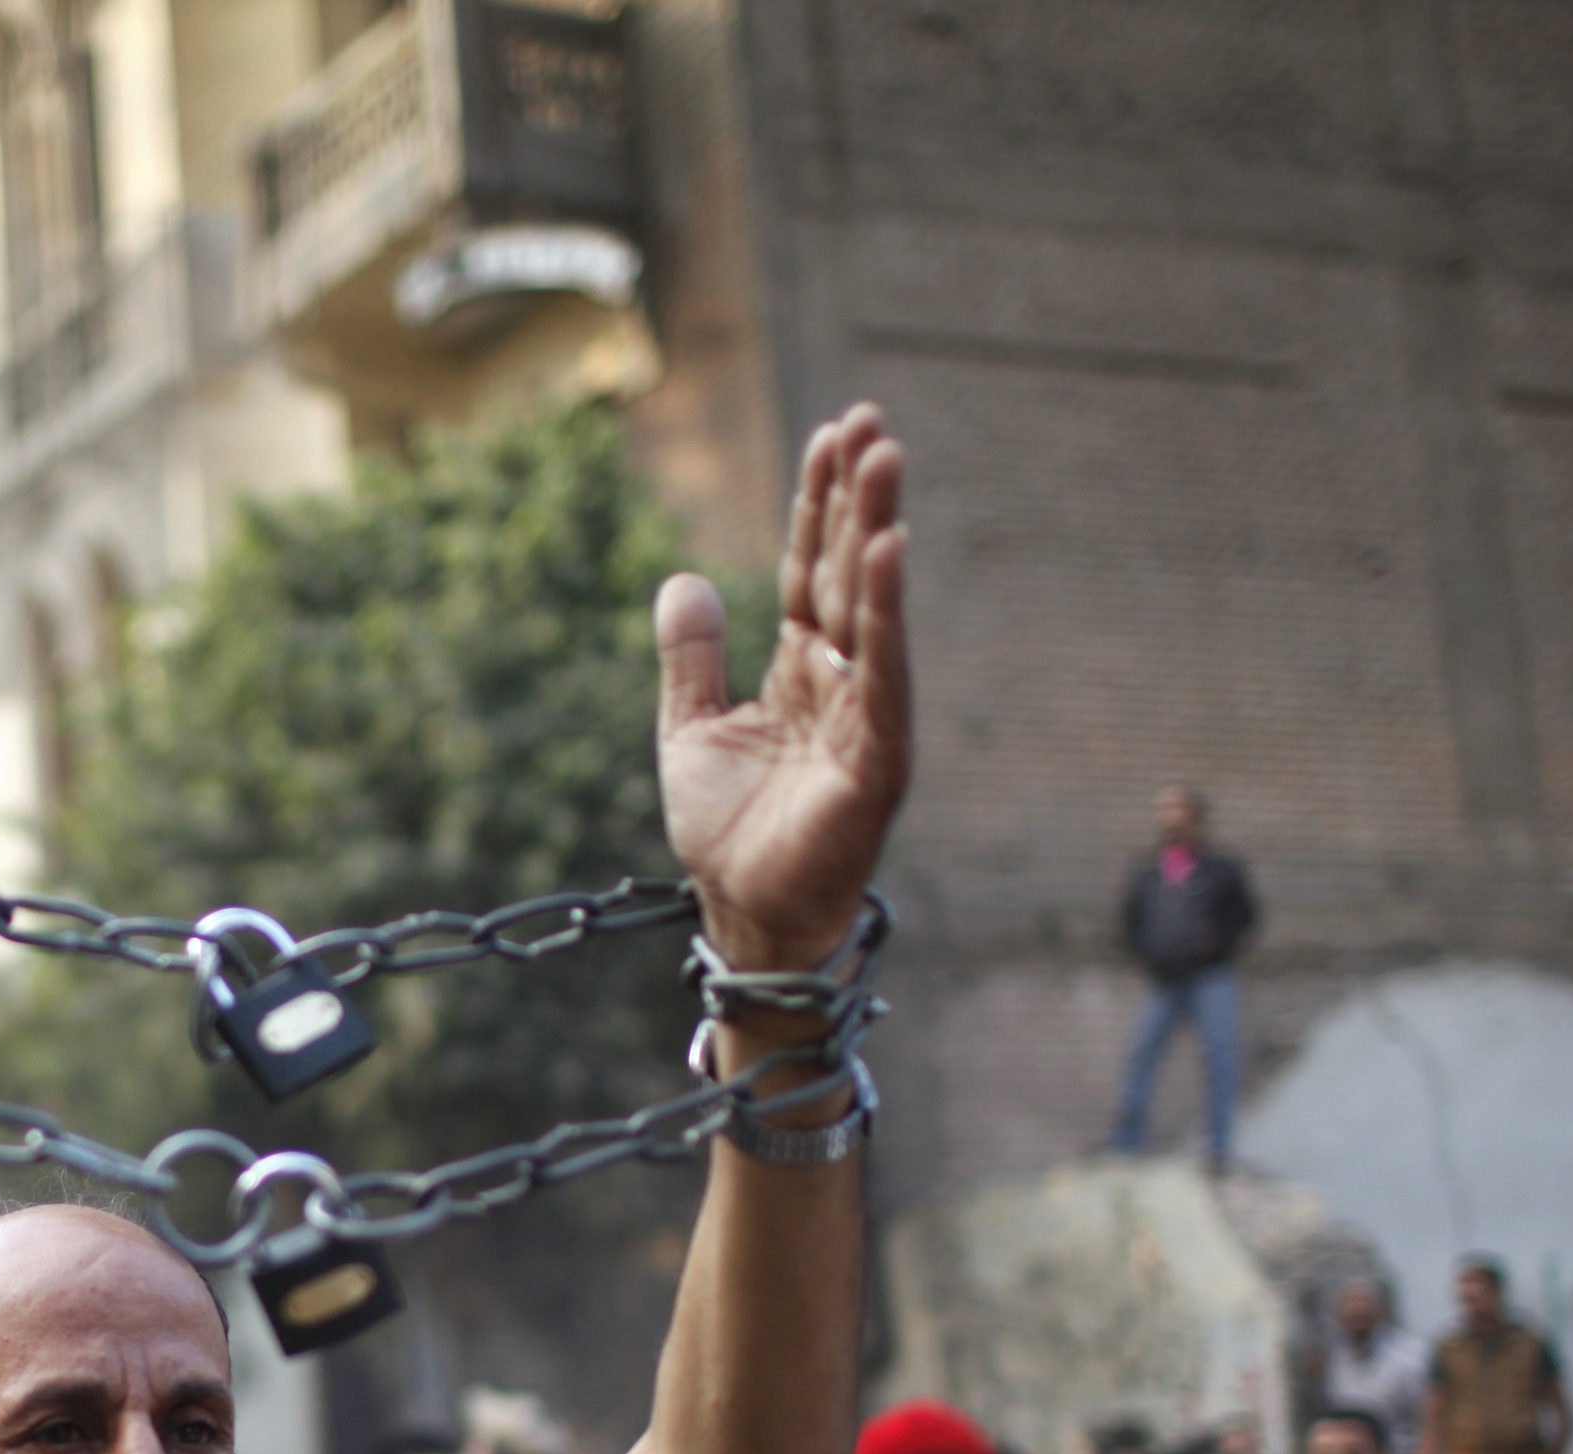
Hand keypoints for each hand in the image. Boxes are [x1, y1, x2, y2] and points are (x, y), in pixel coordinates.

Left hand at [655, 406, 910, 970]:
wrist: (742, 913)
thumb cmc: (730, 832)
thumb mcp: (690, 729)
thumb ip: (691, 658)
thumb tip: (683, 580)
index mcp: (801, 668)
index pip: (811, 567)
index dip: (818, 503)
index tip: (830, 434)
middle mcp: (843, 680)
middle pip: (848, 570)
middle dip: (857, 495)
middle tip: (869, 420)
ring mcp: (865, 715)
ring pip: (872, 607)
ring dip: (877, 531)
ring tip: (884, 458)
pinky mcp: (876, 758)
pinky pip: (883, 674)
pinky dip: (885, 614)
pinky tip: (888, 553)